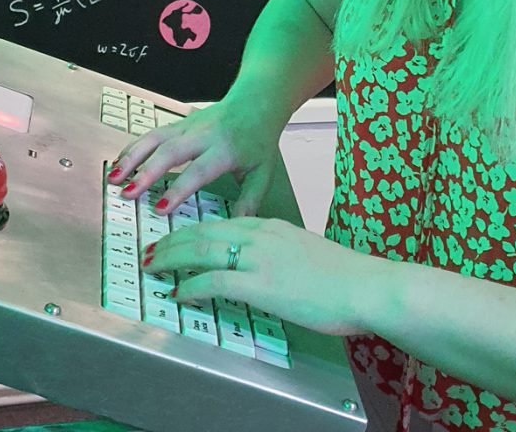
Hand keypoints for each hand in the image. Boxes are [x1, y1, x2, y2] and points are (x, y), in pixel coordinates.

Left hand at [143, 215, 387, 337]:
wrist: (364, 285)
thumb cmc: (344, 276)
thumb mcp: (306, 253)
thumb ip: (281, 254)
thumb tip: (266, 268)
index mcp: (272, 227)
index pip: (222, 222)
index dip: (193, 230)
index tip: (176, 237)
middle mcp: (262, 235)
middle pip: (204, 230)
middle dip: (172, 240)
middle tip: (151, 249)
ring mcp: (260, 258)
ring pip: (203, 249)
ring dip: (172, 257)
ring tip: (153, 264)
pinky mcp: (261, 284)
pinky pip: (215, 282)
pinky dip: (192, 285)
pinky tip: (179, 292)